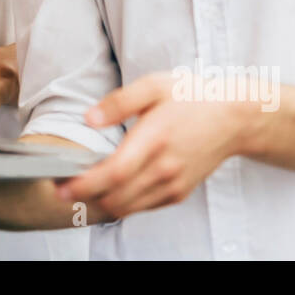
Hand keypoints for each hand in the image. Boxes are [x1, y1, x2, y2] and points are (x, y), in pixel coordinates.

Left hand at [55, 70, 257, 217]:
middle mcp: (164, 168)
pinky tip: (110, 187)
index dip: (84, 185)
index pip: (114, 173)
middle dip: (84, 197)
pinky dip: (122, 203)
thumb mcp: (154, 85)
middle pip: (116, 197)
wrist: (234, 119)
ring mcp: (172, 184)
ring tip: (82, 187)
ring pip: (127, 208)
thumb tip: (89, 119)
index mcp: (155, 139)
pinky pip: (142, 207)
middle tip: (63, 186)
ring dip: (101, 202)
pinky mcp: (178, 193)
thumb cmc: (192, 97)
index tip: (60, 186)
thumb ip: (119, 102)